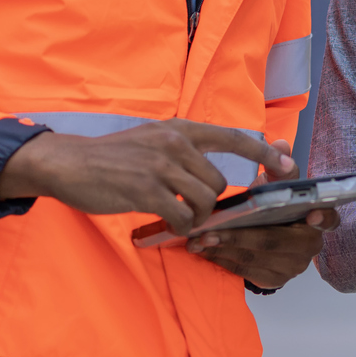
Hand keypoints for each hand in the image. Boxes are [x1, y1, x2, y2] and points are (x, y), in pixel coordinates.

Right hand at [0, 119, 283, 234]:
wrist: (69, 163)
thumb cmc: (112, 157)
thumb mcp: (152, 140)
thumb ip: (182, 151)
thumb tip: (211, 174)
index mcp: (179, 129)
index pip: (233, 136)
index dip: (263, 152)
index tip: (286, 164)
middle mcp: (175, 143)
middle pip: (218, 182)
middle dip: (208, 203)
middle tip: (188, 210)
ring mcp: (161, 167)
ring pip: (204, 201)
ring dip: (195, 217)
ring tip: (176, 217)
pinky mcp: (146, 190)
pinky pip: (182, 217)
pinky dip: (179, 227)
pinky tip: (166, 224)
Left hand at [186, 140, 336, 290]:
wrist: (265, 238)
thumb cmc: (274, 207)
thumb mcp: (277, 185)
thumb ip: (278, 166)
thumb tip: (280, 144)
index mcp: (316, 219)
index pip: (329, 219)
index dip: (324, 218)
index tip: (313, 215)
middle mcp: (309, 245)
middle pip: (274, 240)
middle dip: (239, 235)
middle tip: (210, 230)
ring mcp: (292, 266)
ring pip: (255, 257)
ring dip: (223, 248)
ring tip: (199, 238)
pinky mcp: (273, 280)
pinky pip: (245, 270)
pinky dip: (221, 259)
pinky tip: (204, 249)